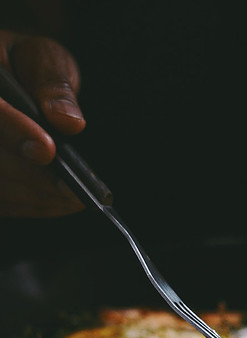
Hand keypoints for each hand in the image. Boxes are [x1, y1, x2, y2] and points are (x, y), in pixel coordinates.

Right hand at [0, 30, 85, 216]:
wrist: (16, 83)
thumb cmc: (29, 69)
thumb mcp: (43, 59)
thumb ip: (54, 83)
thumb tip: (69, 121)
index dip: (14, 131)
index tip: (47, 150)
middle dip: (34, 177)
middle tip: (75, 189)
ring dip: (37, 198)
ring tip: (77, 198)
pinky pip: (3, 203)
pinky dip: (33, 206)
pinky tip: (61, 203)